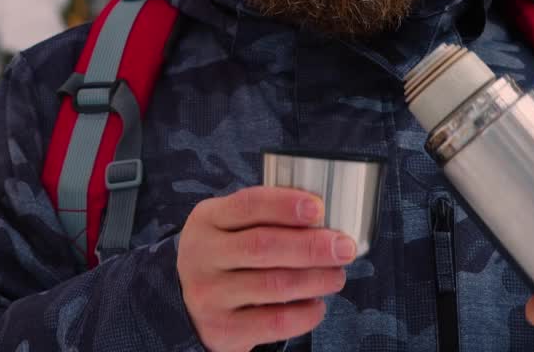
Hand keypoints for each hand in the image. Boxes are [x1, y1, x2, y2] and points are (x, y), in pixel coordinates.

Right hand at [176, 186, 357, 351]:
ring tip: (336, 276)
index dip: (285, 205)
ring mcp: (209, 294)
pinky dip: (305, 314)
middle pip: (263, 246)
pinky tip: (317, 305)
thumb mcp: (229, 227)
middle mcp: (202, 255)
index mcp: (207, 220)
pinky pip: (275, 322)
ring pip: (274, 285)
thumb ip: (265, 218)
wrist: (190, 305)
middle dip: (311, 246)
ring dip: (315, 279)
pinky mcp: (223, 328)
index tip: (318, 207)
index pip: (248, 205)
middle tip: (344, 247)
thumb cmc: (225, 258)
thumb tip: (324, 219)